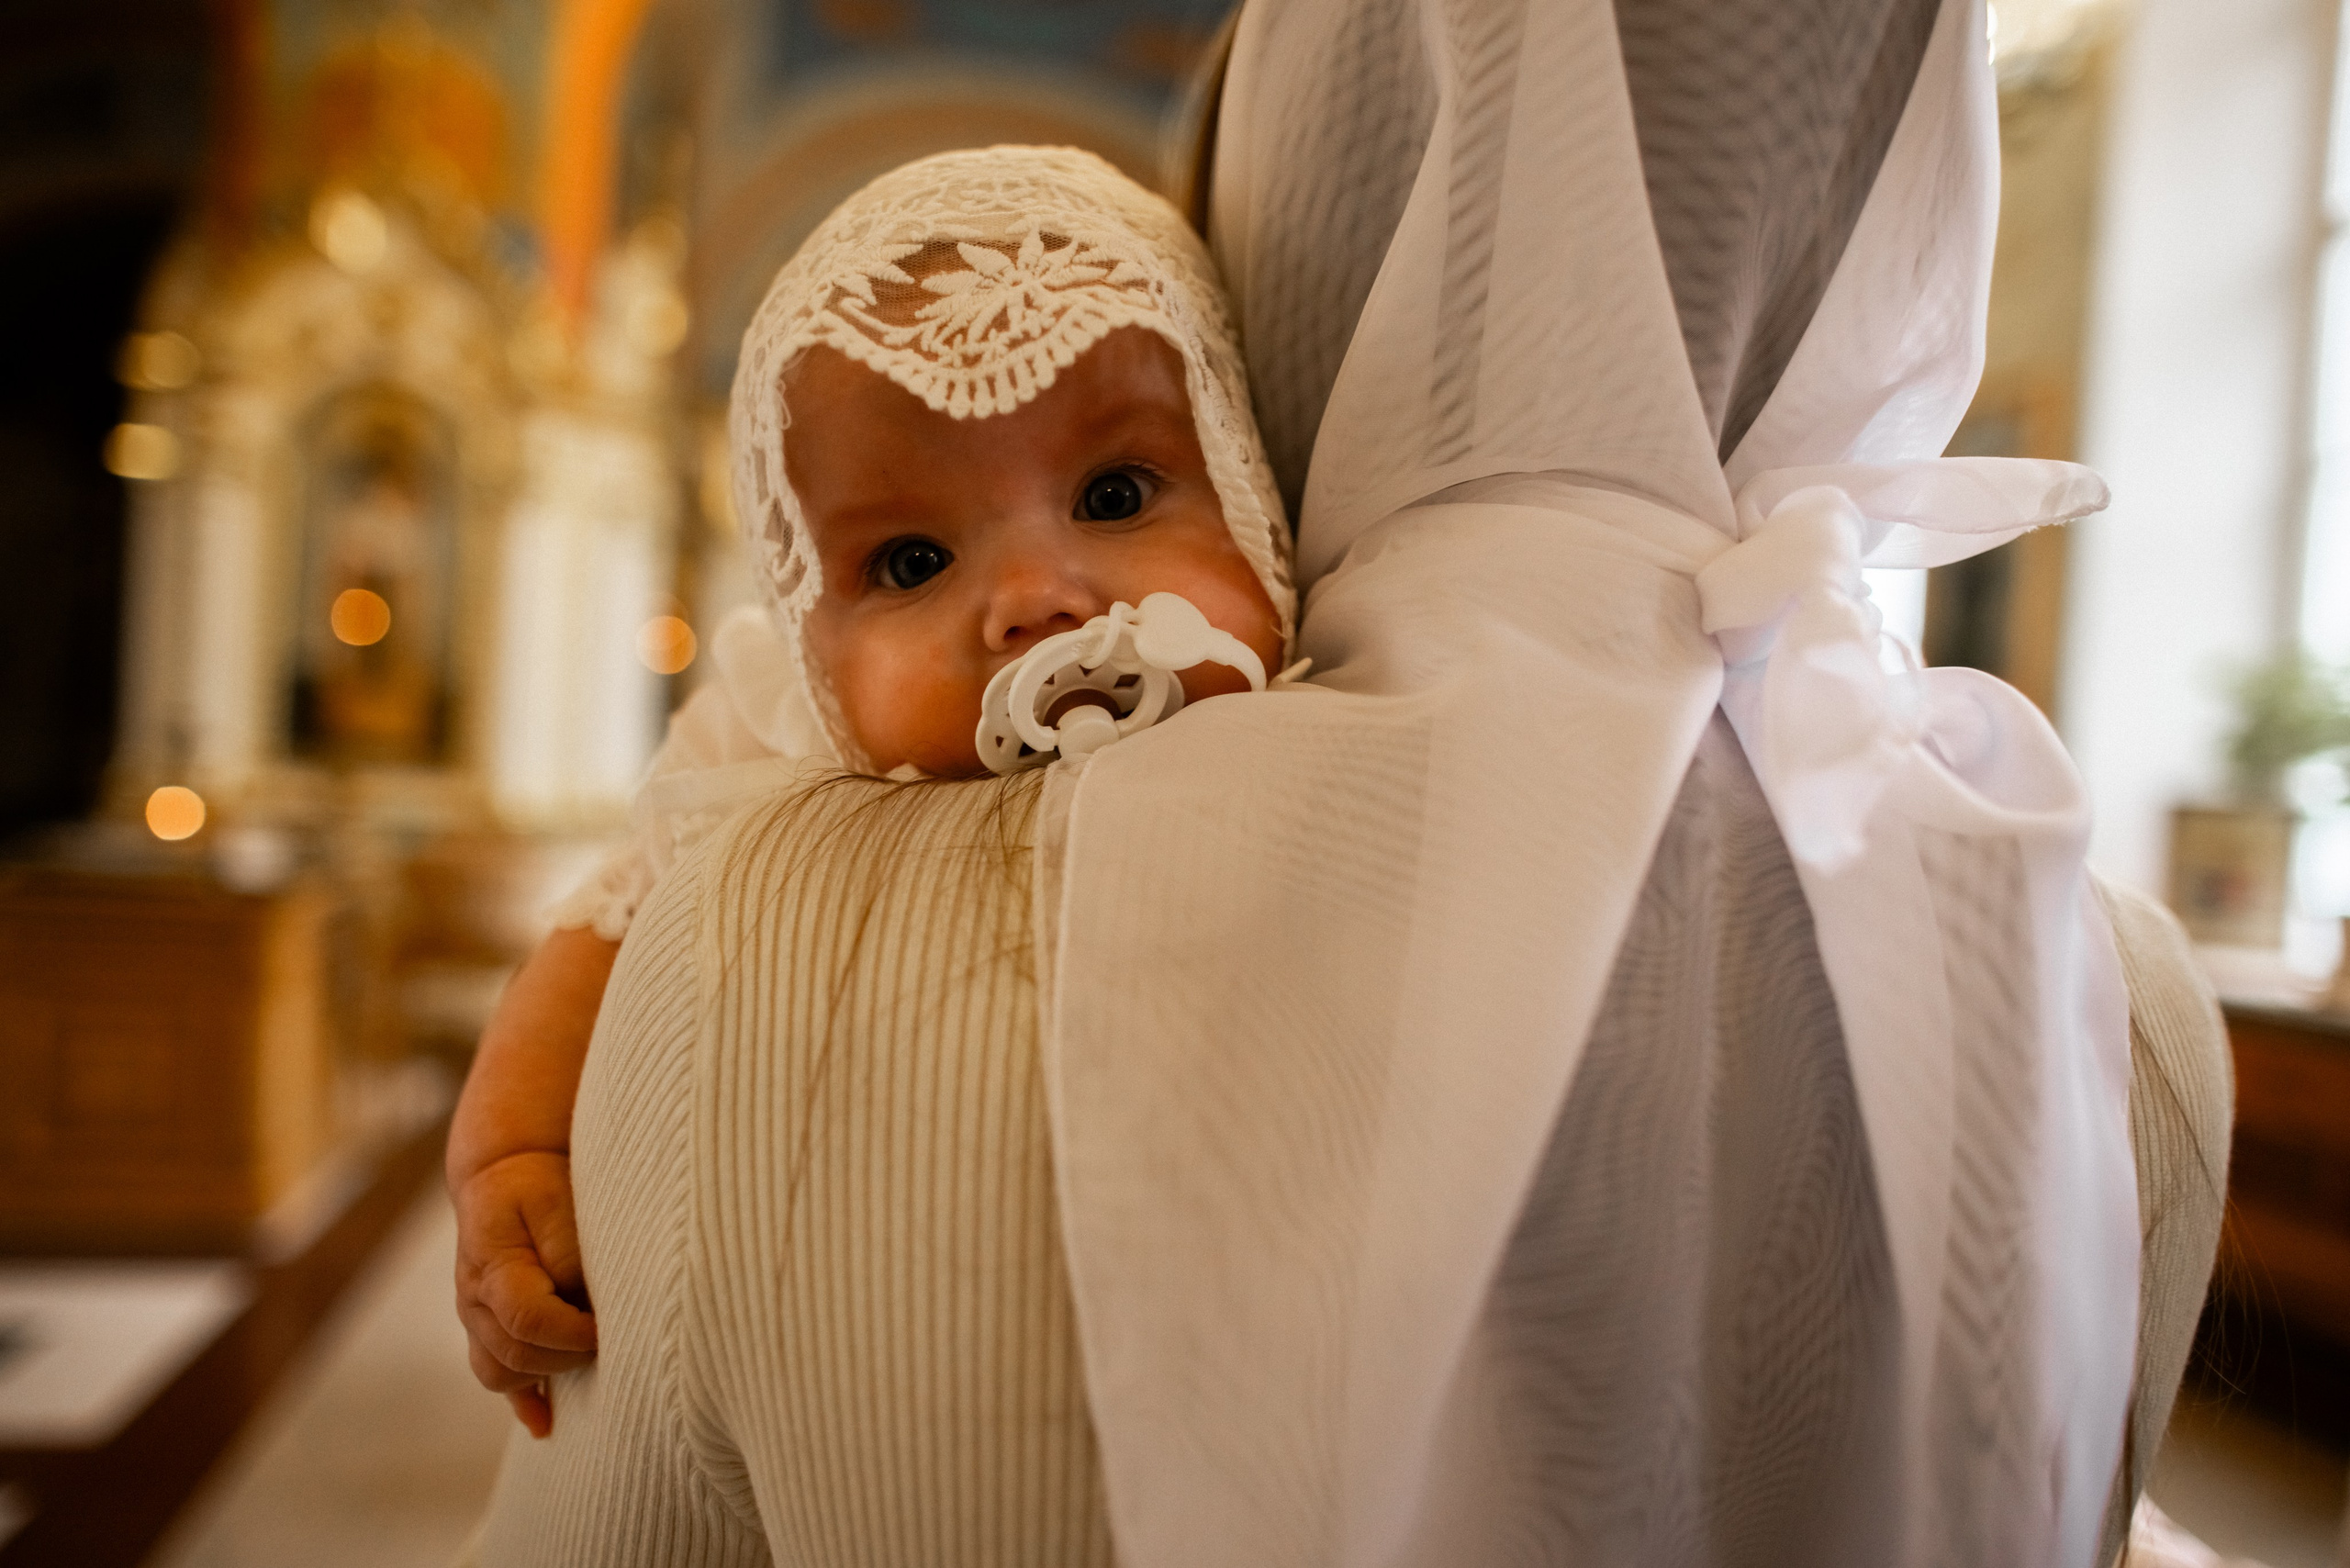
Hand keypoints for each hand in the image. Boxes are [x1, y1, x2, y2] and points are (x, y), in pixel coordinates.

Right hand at [453, 1151, 596, 1436]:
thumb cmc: (537, 1184)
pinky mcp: (487, 1330)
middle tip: (612, 1342)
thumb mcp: (555, 1201)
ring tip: (591, 1366)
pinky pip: (497, 1378)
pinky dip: (523, 1402)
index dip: (571, 1333)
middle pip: (514, 1355)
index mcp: (492, 1267)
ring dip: (546, 1376)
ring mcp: (476, 1320)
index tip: (606, 1328)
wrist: (503, 1171)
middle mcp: (475, 1301)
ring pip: (500, 1373)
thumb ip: (567, 1254)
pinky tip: (547, 1424)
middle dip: (567, 1357)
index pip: (526, 1320)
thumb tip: (585, 1302)